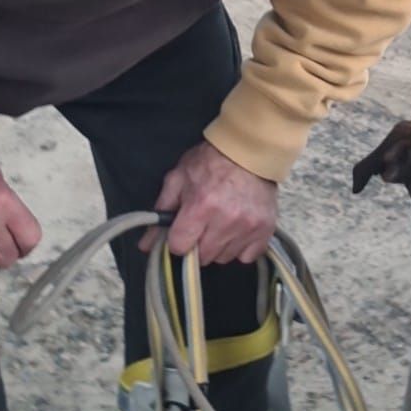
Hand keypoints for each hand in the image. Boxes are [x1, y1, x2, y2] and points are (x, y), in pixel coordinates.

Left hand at [138, 141, 276, 265]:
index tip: (182, 229)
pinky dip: (240, 248)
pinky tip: (238, 230)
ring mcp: (248, 227)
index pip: (179, 246)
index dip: (177, 239)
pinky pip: (246, 257)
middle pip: (202, 257)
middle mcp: (225, 221)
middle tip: (202, 225)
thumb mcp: (178, 179)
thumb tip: (145, 245)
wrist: (250, 151)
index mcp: (200, 206)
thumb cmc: (210, 163)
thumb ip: (161, 211)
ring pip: (224, 258)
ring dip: (218, 246)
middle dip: (197, 243)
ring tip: (221, 223)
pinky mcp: (265, 231)